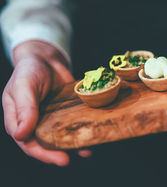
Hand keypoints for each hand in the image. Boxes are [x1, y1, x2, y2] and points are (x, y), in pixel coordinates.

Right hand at [2, 40, 90, 165]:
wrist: (46, 58)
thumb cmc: (29, 71)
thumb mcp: (23, 86)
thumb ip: (24, 108)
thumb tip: (21, 134)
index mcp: (19, 121)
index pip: (28, 143)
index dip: (43, 154)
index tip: (60, 159)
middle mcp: (36, 123)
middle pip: (46, 145)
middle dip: (58, 154)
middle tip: (70, 159)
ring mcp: (53, 119)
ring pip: (62, 137)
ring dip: (74, 145)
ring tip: (88, 151)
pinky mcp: (67, 112)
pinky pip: (75, 123)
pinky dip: (84, 129)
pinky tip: (95, 134)